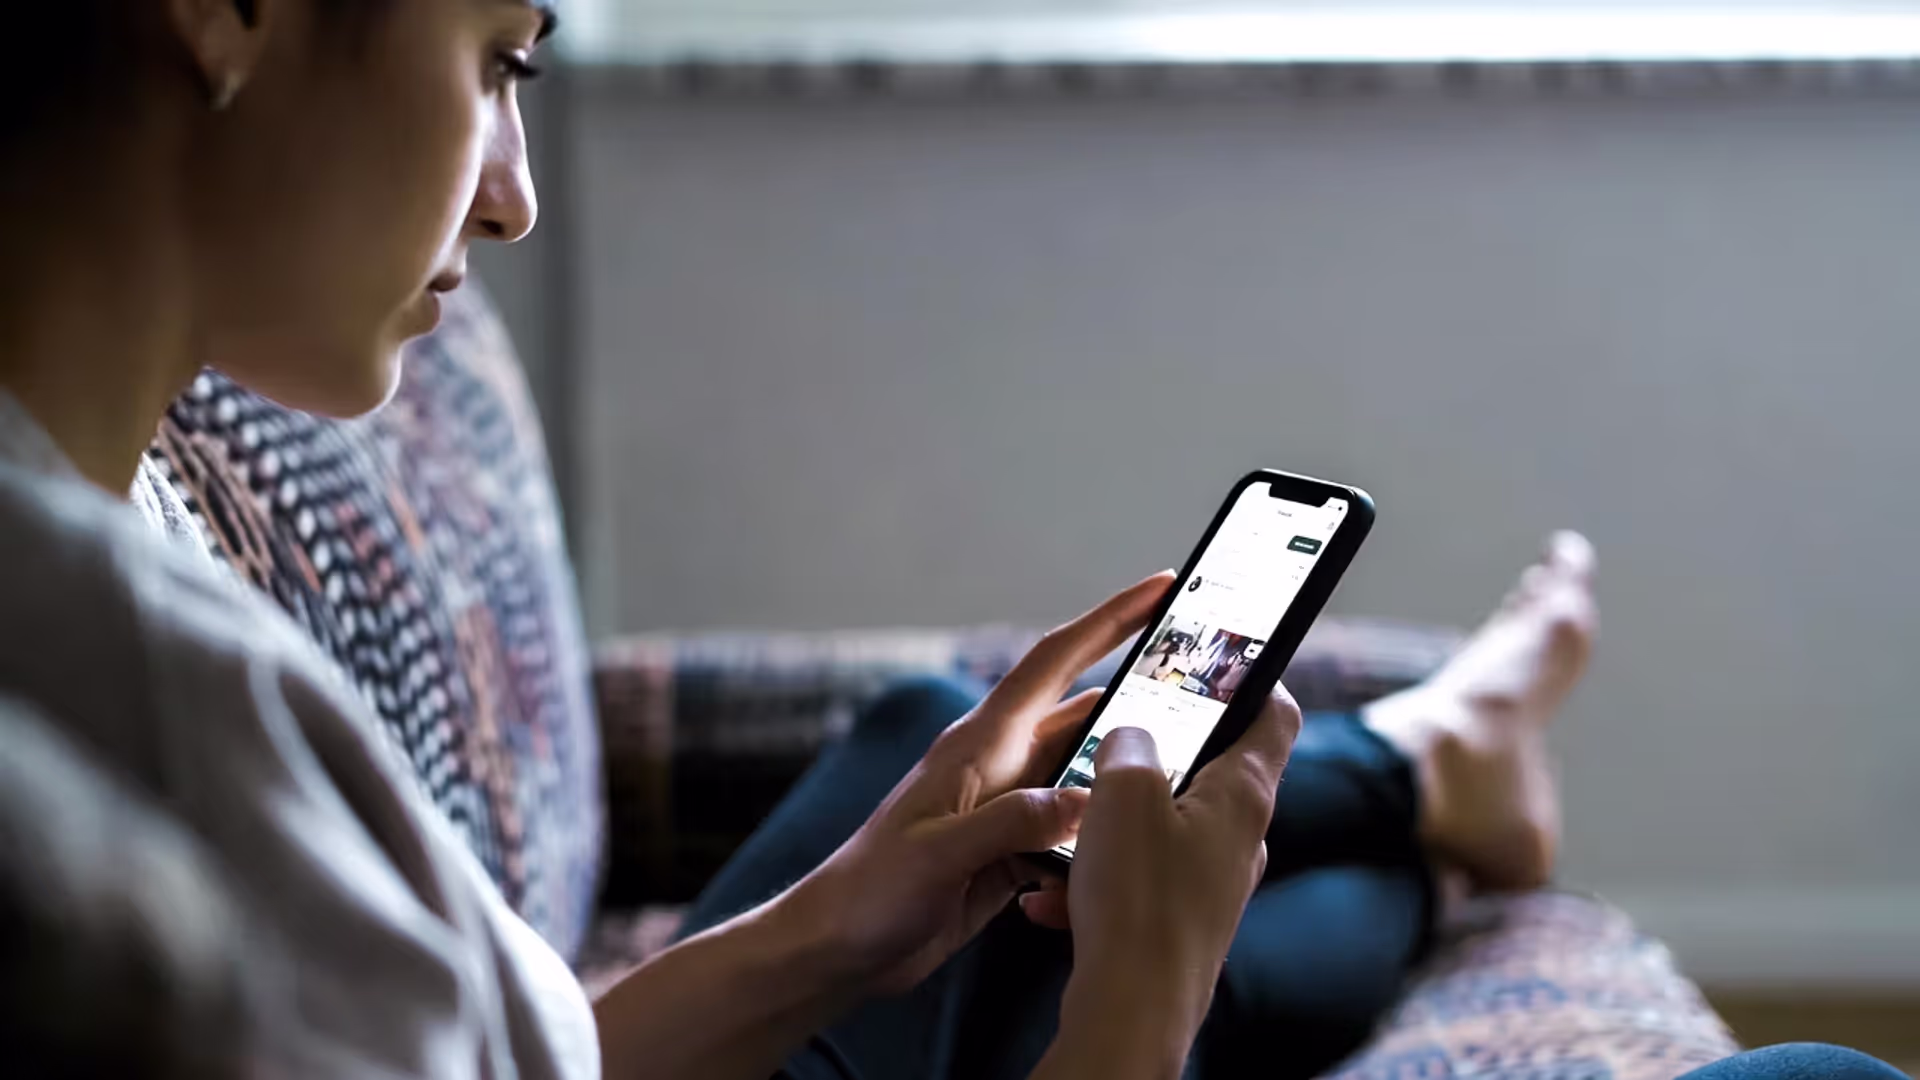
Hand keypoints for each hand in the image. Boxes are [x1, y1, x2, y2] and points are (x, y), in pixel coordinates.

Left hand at [781, 572, 1175, 995]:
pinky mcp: (1009, 852)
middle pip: (1084, 714)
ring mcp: (1005, 808)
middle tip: (1206, 683)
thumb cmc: (870, 893)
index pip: (1055, 662)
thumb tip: (1085, 800)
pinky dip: (1101, 837)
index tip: (1161, 587)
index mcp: (980, 744)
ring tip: (1188, 769)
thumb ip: (1009, 824)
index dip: (1109, 620)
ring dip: (1126, 775)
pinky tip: (1128, 850)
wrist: (837, 947)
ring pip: (1085, 775)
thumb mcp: (938, 856)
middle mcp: (999, 765)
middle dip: (1141, 694)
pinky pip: (1073, 831)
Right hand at [1035, 692, 1302, 1072]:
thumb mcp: (1124, 793)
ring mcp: (1212, 885)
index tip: (1225, 659)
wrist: (1133, 1011)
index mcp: (1242, 796)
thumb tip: (1131, 737)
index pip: (1275, 716)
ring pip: (1162, 829)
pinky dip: (1095, 877)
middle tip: (1111, 740)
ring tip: (1065, 832)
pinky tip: (1051, 895)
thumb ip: (1130, 746)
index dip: (1256, 678)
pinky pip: (1137, 881)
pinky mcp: (1181, 924)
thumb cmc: (1138, 900)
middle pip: (1211, 771)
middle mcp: (1239, 840)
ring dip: (1110, 823)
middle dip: (1155, 754)